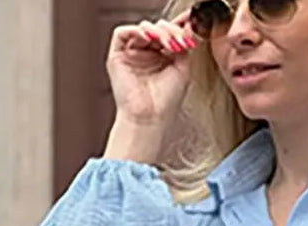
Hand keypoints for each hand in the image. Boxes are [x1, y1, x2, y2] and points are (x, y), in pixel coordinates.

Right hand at [106, 14, 197, 128]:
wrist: (150, 119)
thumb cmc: (165, 103)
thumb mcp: (182, 69)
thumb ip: (183, 47)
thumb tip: (185, 29)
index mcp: (160, 58)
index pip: (168, 34)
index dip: (177, 28)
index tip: (190, 24)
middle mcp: (145, 55)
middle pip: (156, 29)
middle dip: (169, 30)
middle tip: (179, 38)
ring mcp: (131, 55)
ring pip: (142, 29)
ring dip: (157, 31)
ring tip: (167, 42)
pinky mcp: (117, 57)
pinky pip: (122, 33)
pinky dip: (137, 31)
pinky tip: (150, 38)